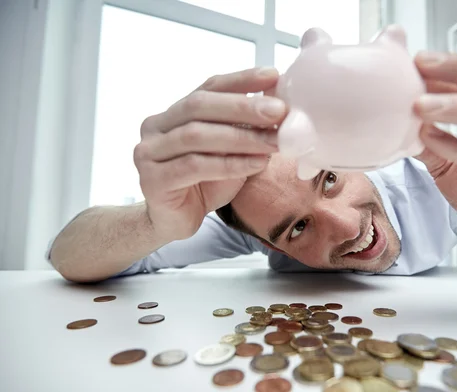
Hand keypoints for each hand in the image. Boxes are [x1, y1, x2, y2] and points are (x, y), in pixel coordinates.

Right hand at [134, 67, 285, 241]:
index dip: (241, 79)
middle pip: (200, 106)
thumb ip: (245, 129)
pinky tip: (256, 164)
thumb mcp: (231, 151)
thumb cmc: (204, 184)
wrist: (175, 222)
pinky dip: (230, 164)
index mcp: (174, 113)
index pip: (208, 87)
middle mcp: (156, 127)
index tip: (272, 75)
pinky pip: (195, 166)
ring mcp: (149, 152)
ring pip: (197, 136)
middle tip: (279, 110)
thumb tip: (279, 107)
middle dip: (243, 107)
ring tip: (274, 142)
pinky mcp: (152, 180)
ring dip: (241, 138)